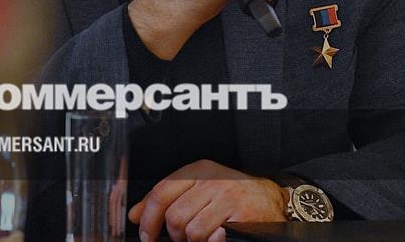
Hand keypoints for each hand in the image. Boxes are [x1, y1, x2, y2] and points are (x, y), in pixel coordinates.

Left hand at [128, 159, 286, 241]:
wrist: (269, 200)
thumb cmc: (232, 196)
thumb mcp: (198, 190)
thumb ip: (166, 200)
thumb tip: (135, 214)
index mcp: (198, 170)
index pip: (161, 192)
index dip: (148, 218)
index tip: (146, 234)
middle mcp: (211, 180)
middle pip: (173, 215)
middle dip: (173, 235)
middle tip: (180, 239)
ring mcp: (226, 196)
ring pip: (189, 230)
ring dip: (191, 241)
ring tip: (201, 236)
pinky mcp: (239, 214)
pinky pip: (209, 236)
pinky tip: (216, 235)